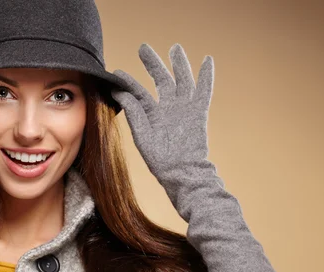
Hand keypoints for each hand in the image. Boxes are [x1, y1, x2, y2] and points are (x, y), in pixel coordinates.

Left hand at [110, 43, 214, 181]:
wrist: (181, 172)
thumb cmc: (159, 160)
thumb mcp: (141, 135)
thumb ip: (134, 112)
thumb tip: (120, 92)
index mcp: (150, 115)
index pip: (137, 93)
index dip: (127, 82)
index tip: (116, 72)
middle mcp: (167, 109)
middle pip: (160, 79)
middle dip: (153, 63)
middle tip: (143, 48)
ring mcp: (183, 109)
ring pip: (181, 80)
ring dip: (178, 64)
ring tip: (175, 48)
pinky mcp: (198, 112)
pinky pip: (204, 90)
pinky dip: (206, 76)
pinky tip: (207, 60)